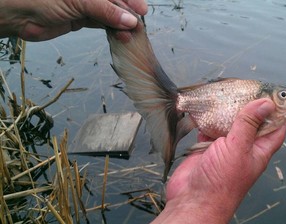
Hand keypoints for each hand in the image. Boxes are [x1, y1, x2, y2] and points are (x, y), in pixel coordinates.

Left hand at [0, 0, 146, 40]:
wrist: (20, 15)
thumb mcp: (80, 1)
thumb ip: (107, 10)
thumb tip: (130, 21)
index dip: (130, 0)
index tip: (142, 11)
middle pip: (114, 2)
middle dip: (127, 14)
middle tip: (139, 27)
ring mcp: (85, 5)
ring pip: (110, 14)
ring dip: (121, 25)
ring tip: (131, 36)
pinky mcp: (80, 19)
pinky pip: (101, 24)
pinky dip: (112, 31)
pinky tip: (121, 37)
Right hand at [129, 99, 285, 223]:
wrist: (193, 201)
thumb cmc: (221, 181)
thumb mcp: (239, 148)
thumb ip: (249, 124)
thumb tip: (266, 103)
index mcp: (259, 150)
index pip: (275, 127)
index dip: (277, 111)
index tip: (273, 92)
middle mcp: (244, 148)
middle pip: (251, 122)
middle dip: (249, 106)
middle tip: (245, 86)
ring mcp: (225, 148)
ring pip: (230, 124)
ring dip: (227, 111)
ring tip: (226, 91)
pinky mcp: (207, 148)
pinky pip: (210, 129)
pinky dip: (208, 119)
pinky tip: (206, 108)